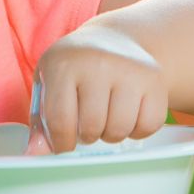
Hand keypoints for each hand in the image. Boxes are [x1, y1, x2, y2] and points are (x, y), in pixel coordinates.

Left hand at [32, 24, 167, 152]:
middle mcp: (100, 63)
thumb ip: (41, 119)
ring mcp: (132, 69)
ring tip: (107, 121)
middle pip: (92, 126)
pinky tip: (129, 117)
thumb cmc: (76, 68)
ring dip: (112, 135)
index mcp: (65, 64)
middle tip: (88, 126)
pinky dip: (138, 130)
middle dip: (88, 136)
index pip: (60, 120)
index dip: (61, 142)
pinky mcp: (156, 78)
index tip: (64, 144)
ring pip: (121, 128)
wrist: (115, 39)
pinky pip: (150, 123)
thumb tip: (37, 153)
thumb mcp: (50, 82)